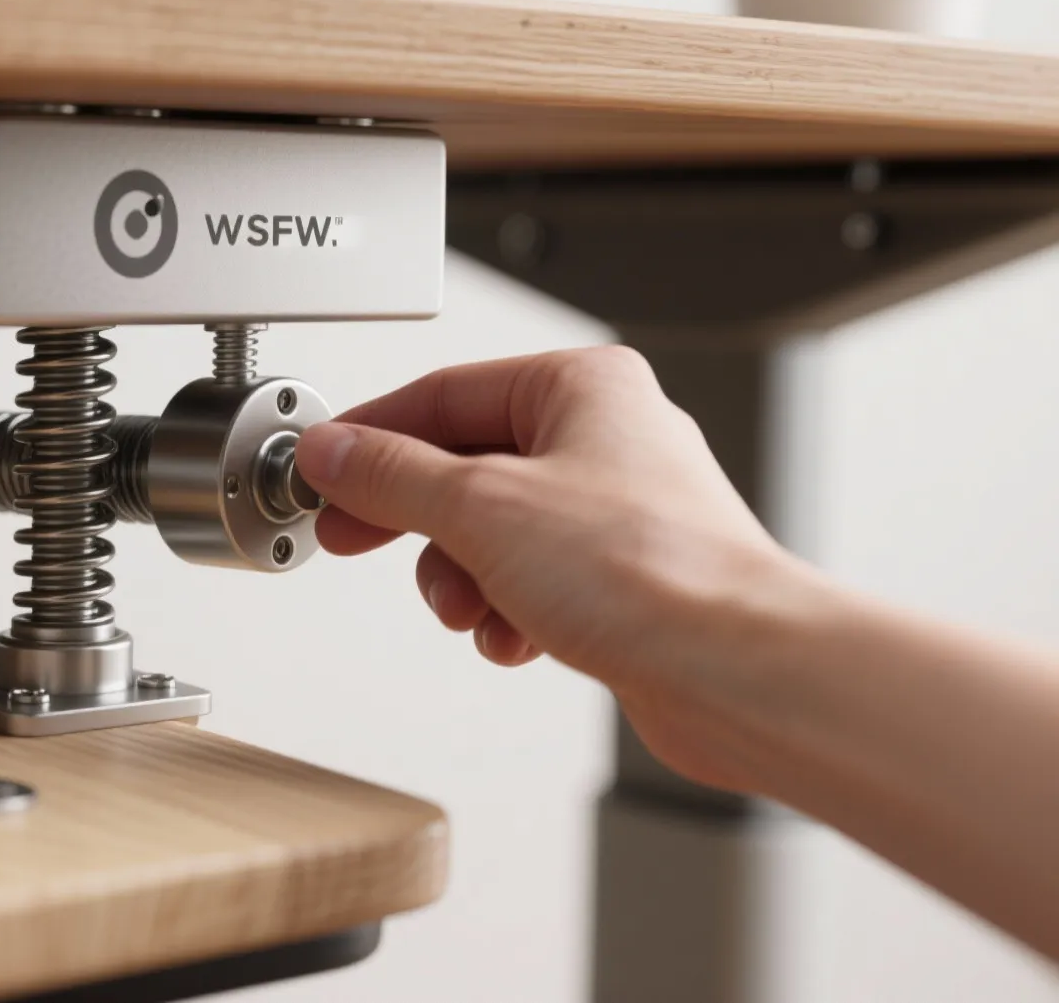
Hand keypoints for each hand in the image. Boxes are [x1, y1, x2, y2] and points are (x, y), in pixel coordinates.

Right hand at [294, 346, 818, 791]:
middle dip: (414, 520)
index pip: (444, 394)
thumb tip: (333, 452)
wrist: (736, 672)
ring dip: (462, 578)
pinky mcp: (625, 580)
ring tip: (466, 607)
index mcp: (583, 386)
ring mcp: (619, 512)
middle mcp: (607, 438)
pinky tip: (512, 637)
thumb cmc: (651, 573)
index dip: (371, 436)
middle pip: (465, 466)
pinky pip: (531, 582)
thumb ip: (391, 475)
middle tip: (354, 538)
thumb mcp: (478, 506)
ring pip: (493, 532)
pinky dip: (506, 611)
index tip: (322, 472)